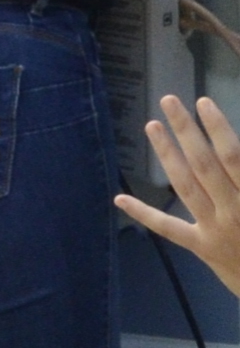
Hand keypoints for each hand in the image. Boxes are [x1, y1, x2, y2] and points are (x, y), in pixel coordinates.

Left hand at [119, 93, 239, 294]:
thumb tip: (236, 152)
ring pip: (185, 186)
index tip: (203, 102)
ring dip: (167, 154)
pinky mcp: (201, 247)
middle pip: (204, 164)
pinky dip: (144, 213)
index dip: (218, 128)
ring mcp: (214, 229)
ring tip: (152, 125)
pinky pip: (169, 228)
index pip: (233, 156)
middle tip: (168, 101)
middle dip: (186, 131)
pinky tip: (120, 198)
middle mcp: (233, 209)